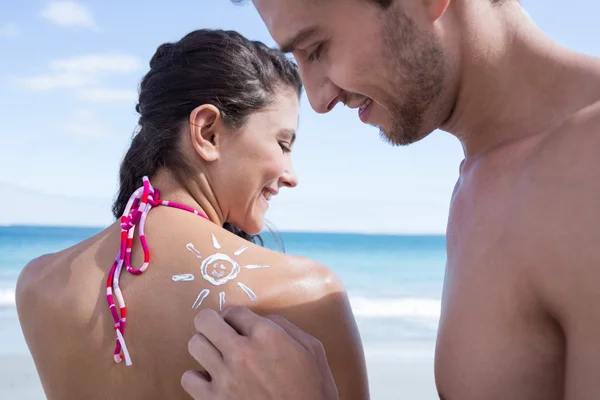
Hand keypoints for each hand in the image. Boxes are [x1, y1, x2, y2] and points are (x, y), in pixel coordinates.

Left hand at [181, 306, 338, 399]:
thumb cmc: (314, 391)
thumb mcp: (313, 350)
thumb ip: (287, 328)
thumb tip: (264, 320)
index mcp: (267, 336)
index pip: (234, 311)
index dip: (236, 317)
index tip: (238, 325)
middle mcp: (242, 352)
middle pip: (205, 321)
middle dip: (212, 322)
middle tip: (220, 332)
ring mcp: (226, 378)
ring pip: (195, 345)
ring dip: (205, 347)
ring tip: (216, 356)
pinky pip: (188, 379)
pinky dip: (198, 378)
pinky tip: (212, 381)